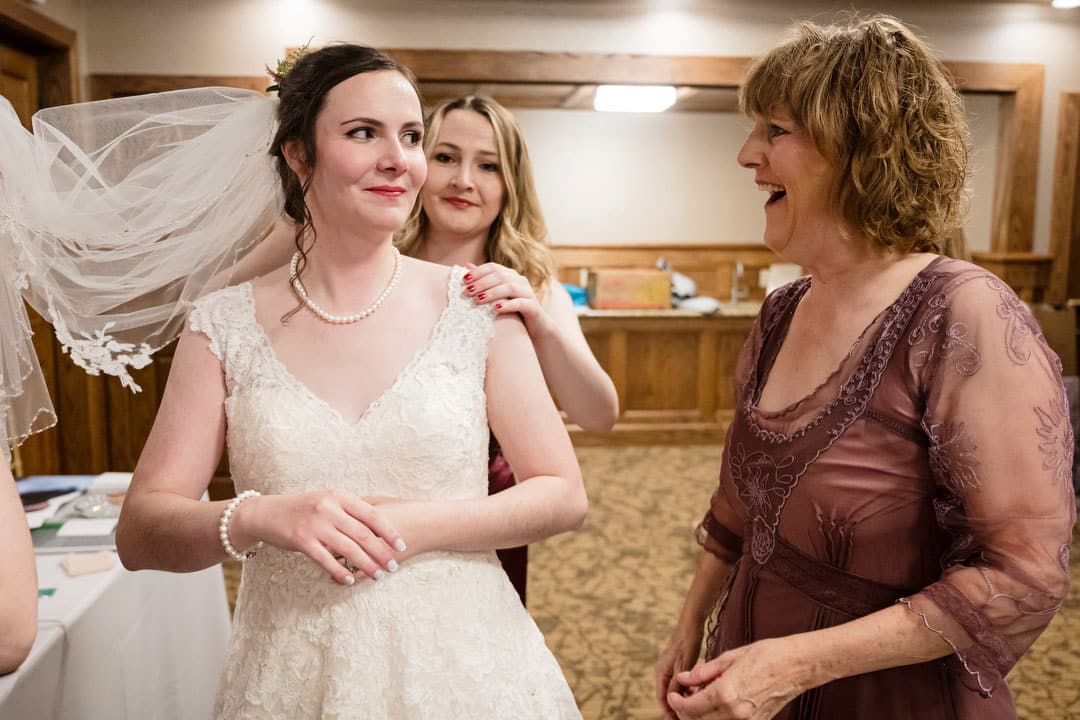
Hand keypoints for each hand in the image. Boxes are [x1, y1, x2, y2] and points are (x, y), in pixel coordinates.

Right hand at [234, 489, 405, 585]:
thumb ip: (349, 510)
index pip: (372, 515)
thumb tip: (381, 524)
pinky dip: (341, 572)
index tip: (401, 545)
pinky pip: (326, 560)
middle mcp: (329, 508)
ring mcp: (315, 524)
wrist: (267, 513)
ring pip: (348, 548)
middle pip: (363, 534)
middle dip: (381, 552)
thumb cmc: (303, 509)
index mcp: (340, 496)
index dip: (389, 532)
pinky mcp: (302, 540)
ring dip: (366, 564)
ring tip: (378, 575)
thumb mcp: (328, 501)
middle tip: (393, 566)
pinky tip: (350, 581)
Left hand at [462, 262, 545, 330]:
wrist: (536, 327)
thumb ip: (484, 281)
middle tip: (467, 292)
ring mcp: (528, 293)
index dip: (478, 272)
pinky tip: (496, 308)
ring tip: (477, 300)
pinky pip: (521, 303)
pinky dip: (508, 305)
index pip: (493, 267)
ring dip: (492, 293)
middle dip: (482, 283)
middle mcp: (520, 281)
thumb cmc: (512, 311)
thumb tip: (467, 266)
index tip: (463, 280)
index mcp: (511, 275)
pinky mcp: (533, 307)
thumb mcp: (497, 296)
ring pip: (509, 287)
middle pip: (500, 276)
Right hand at [656, 622, 704, 719]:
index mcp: (661, 672)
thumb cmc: (687, 643)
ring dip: (683, 698)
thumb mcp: (682, 666)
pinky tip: (697, 693)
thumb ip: (676, 684)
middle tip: (688, 716)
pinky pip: (681, 682)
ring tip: (693, 707)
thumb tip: (674, 702)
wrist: (691, 624)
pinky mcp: (678, 664)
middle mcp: (663, 671)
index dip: (669, 711)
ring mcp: (670, 667)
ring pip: (675, 689)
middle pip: (667, 695)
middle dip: (676, 707)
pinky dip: (687, 690)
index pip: (662, 698)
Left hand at [666, 637, 809, 719]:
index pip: (690, 709)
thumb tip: (683, 679)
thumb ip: (703, 673)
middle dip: (686, 713)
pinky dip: (717, 718)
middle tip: (683, 698)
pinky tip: (716, 705)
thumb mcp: (729, 658)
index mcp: (725, 693)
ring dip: (700, 717)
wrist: (796, 666)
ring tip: (699, 700)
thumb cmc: (765, 656)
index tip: (673, 696)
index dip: (677, 704)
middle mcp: (735, 713)